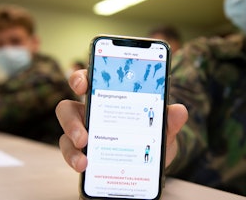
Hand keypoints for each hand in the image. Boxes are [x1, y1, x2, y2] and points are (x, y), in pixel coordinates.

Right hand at [56, 69, 187, 171]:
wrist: (153, 163)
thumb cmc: (154, 136)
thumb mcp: (165, 127)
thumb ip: (170, 119)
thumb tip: (179, 111)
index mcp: (109, 96)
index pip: (90, 80)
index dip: (80, 78)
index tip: (82, 85)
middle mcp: (92, 112)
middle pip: (67, 109)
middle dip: (71, 121)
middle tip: (84, 136)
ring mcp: (85, 134)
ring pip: (66, 135)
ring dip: (71, 147)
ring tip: (84, 161)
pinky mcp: (84, 153)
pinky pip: (72, 155)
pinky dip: (76, 161)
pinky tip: (86, 168)